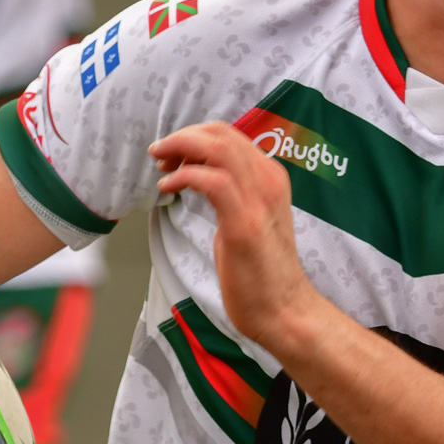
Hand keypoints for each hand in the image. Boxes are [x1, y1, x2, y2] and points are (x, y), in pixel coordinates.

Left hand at [150, 121, 324, 349]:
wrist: (284, 309)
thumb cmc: (261, 271)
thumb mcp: (248, 219)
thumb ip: (231, 194)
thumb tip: (201, 177)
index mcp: (270, 177)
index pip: (229, 135)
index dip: (194, 136)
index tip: (172, 154)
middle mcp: (268, 180)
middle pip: (220, 134)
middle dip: (182, 137)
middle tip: (159, 154)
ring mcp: (258, 199)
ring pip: (216, 148)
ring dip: (180, 150)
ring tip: (160, 166)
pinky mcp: (244, 222)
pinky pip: (210, 180)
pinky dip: (183, 177)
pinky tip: (168, 188)